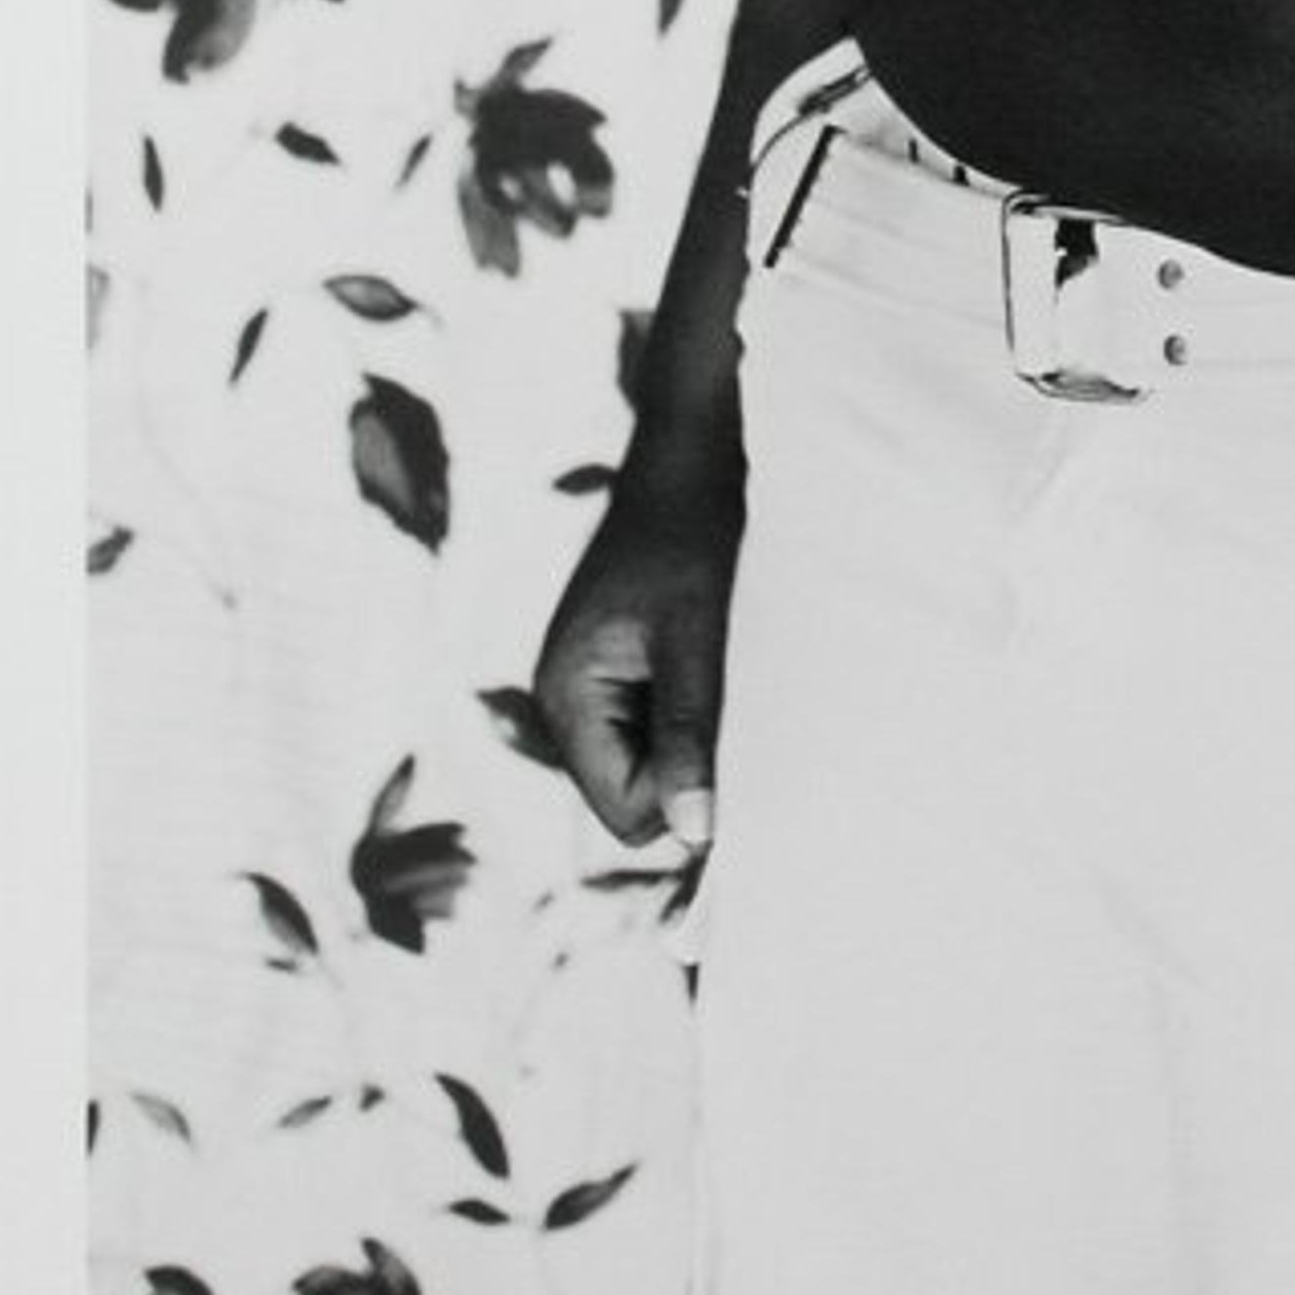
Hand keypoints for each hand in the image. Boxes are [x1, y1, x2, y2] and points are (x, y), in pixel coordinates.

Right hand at [533, 440, 745, 850]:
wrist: (687, 459)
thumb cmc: (692, 537)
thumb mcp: (696, 640)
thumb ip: (688, 735)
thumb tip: (694, 835)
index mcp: (566, 697)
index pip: (622, 812)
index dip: (681, 795)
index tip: (730, 743)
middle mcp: (563, 700)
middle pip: (629, 796)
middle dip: (684, 768)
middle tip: (726, 700)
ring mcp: (586, 686)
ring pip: (645, 764)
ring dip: (689, 738)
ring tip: (717, 672)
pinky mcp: (613, 670)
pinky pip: (650, 728)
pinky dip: (687, 712)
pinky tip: (708, 663)